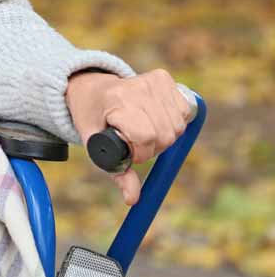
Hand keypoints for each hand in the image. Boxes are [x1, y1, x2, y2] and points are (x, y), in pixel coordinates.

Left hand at [65, 69, 192, 205]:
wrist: (91, 88)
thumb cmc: (93, 119)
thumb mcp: (95, 146)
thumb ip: (118, 173)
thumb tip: (133, 199)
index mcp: (115, 101)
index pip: (145, 136)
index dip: (141, 152)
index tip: (128, 149)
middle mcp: (135, 87)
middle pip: (165, 134)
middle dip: (153, 147)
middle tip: (135, 140)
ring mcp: (151, 80)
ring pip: (177, 126)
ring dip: (165, 136)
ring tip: (143, 128)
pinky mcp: (163, 77)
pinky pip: (184, 110)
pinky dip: (174, 120)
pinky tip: (155, 115)